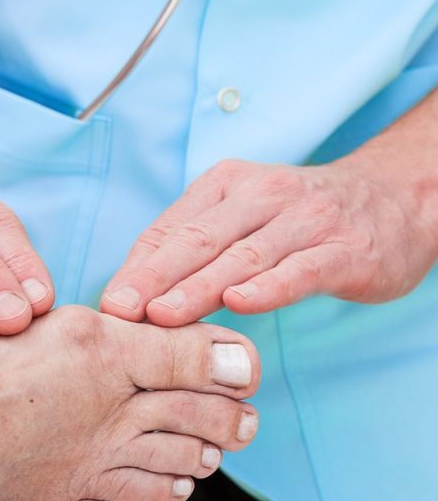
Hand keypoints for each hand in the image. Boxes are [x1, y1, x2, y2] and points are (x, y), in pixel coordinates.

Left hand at [101, 157, 437, 326]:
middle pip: (198, 239)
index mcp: (226, 186)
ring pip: (242, 256)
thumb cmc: (298, 219)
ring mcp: (304, 221)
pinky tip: (240, 304)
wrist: (392, 200)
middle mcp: (261, 196)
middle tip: (121, 310)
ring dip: (199, 287)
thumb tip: (135, 292)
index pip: (170, 229)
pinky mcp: (342, 249)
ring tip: (163, 315)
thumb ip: (194, 248)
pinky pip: (300, 270)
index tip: (108, 304)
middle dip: (154, 277)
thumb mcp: (241, 217)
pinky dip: (269, 287)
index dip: (137, 268)